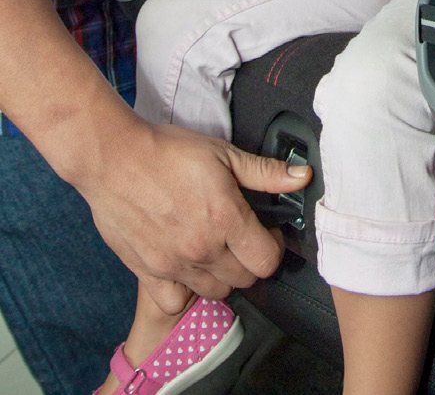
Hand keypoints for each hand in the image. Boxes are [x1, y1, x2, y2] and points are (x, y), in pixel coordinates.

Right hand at [80, 116, 310, 314]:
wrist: (114, 158)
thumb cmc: (167, 151)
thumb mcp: (223, 153)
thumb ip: (265, 172)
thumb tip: (302, 177)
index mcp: (226, 218)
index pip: (268, 260)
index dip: (274, 246)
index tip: (266, 231)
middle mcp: (203, 248)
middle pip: (245, 279)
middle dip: (251, 259)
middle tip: (241, 237)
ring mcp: (174, 264)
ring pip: (215, 291)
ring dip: (222, 275)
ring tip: (214, 248)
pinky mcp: (148, 271)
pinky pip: (176, 301)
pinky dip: (184, 290)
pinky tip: (185, 265)